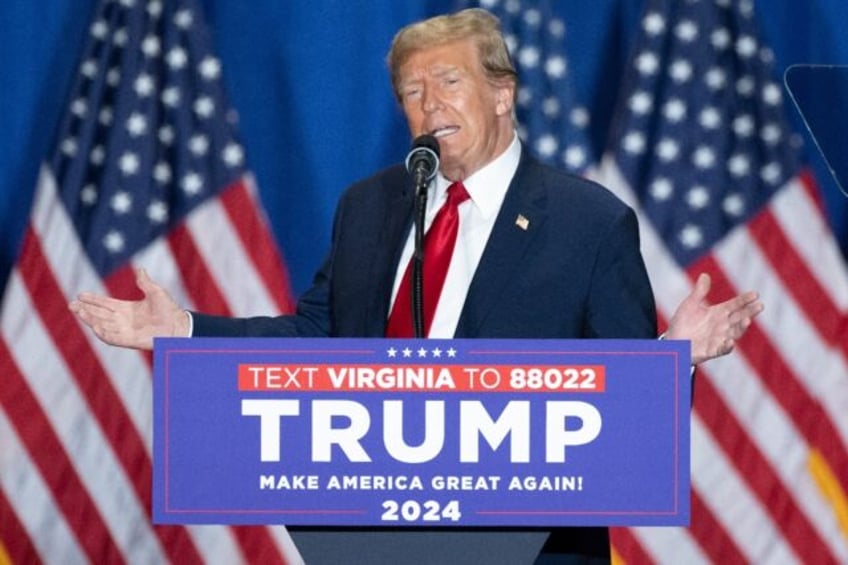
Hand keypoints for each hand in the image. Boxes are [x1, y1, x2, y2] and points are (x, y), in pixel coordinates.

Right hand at [68, 268, 188, 349]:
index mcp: (127, 308)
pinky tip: (94, 326)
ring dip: (89, 319)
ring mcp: (125, 331)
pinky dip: (102, 333)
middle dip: (85, 309)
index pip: (105, 304)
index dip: (93, 300)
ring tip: (78, 311)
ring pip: (102, 325)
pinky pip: (112, 338)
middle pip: (99, 314)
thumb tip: (140, 269)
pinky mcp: (129, 340)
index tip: (80, 294)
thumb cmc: (169, 310)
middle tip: (71, 304)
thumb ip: (145, 282)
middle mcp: (123, 320)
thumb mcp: (155, 292)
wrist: (179, 326)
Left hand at [665, 272, 762, 364]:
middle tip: (760, 305)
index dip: (745, 300)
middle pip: (739, 317)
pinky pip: (722, 349)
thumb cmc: (683, 322)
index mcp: (719, 312)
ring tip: (747, 320)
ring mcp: (719, 338)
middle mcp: (722, 325)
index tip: (756, 294)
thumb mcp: (690, 304)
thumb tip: (704, 274)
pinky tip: (731, 341)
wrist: (672, 341)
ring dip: (741, 327)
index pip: (735, 305)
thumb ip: (699, 292)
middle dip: (750, 312)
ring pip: (735, 333)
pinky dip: (727, 346)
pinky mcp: (711, 350)